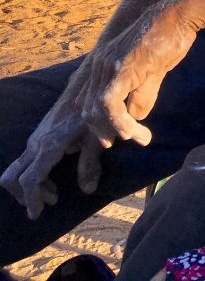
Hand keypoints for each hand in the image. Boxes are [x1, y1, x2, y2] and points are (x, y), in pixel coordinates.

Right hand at [0, 62, 105, 218]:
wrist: (87, 86)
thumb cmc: (95, 111)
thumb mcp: (97, 138)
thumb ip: (92, 163)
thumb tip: (89, 190)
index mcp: (50, 145)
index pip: (31, 178)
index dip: (32, 198)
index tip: (37, 213)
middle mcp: (36, 143)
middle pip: (13, 176)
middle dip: (24, 196)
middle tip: (43, 206)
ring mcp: (35, 139)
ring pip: (16, 169)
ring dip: (30, 186)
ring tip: (52, 195)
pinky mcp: (39, 136)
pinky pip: (26, 161)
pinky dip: (34, 175)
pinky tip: (53, 179)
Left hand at [76, 0, 197, 148]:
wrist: (178, 15)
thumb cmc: (169, 38)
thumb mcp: (153, 71)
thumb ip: (142, 94)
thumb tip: (136, 117)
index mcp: (104, 63)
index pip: (90, 99)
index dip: (100, 122)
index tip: (119, 135)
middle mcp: (99, 65)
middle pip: (88, 108)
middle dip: (105, 130)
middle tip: (127, 140)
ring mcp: (108, 66)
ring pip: (97, 110)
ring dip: (116, 129)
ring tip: (139, 138)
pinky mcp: (120, 69)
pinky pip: (108, 104)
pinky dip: (117, 122)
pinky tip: (132, 131)